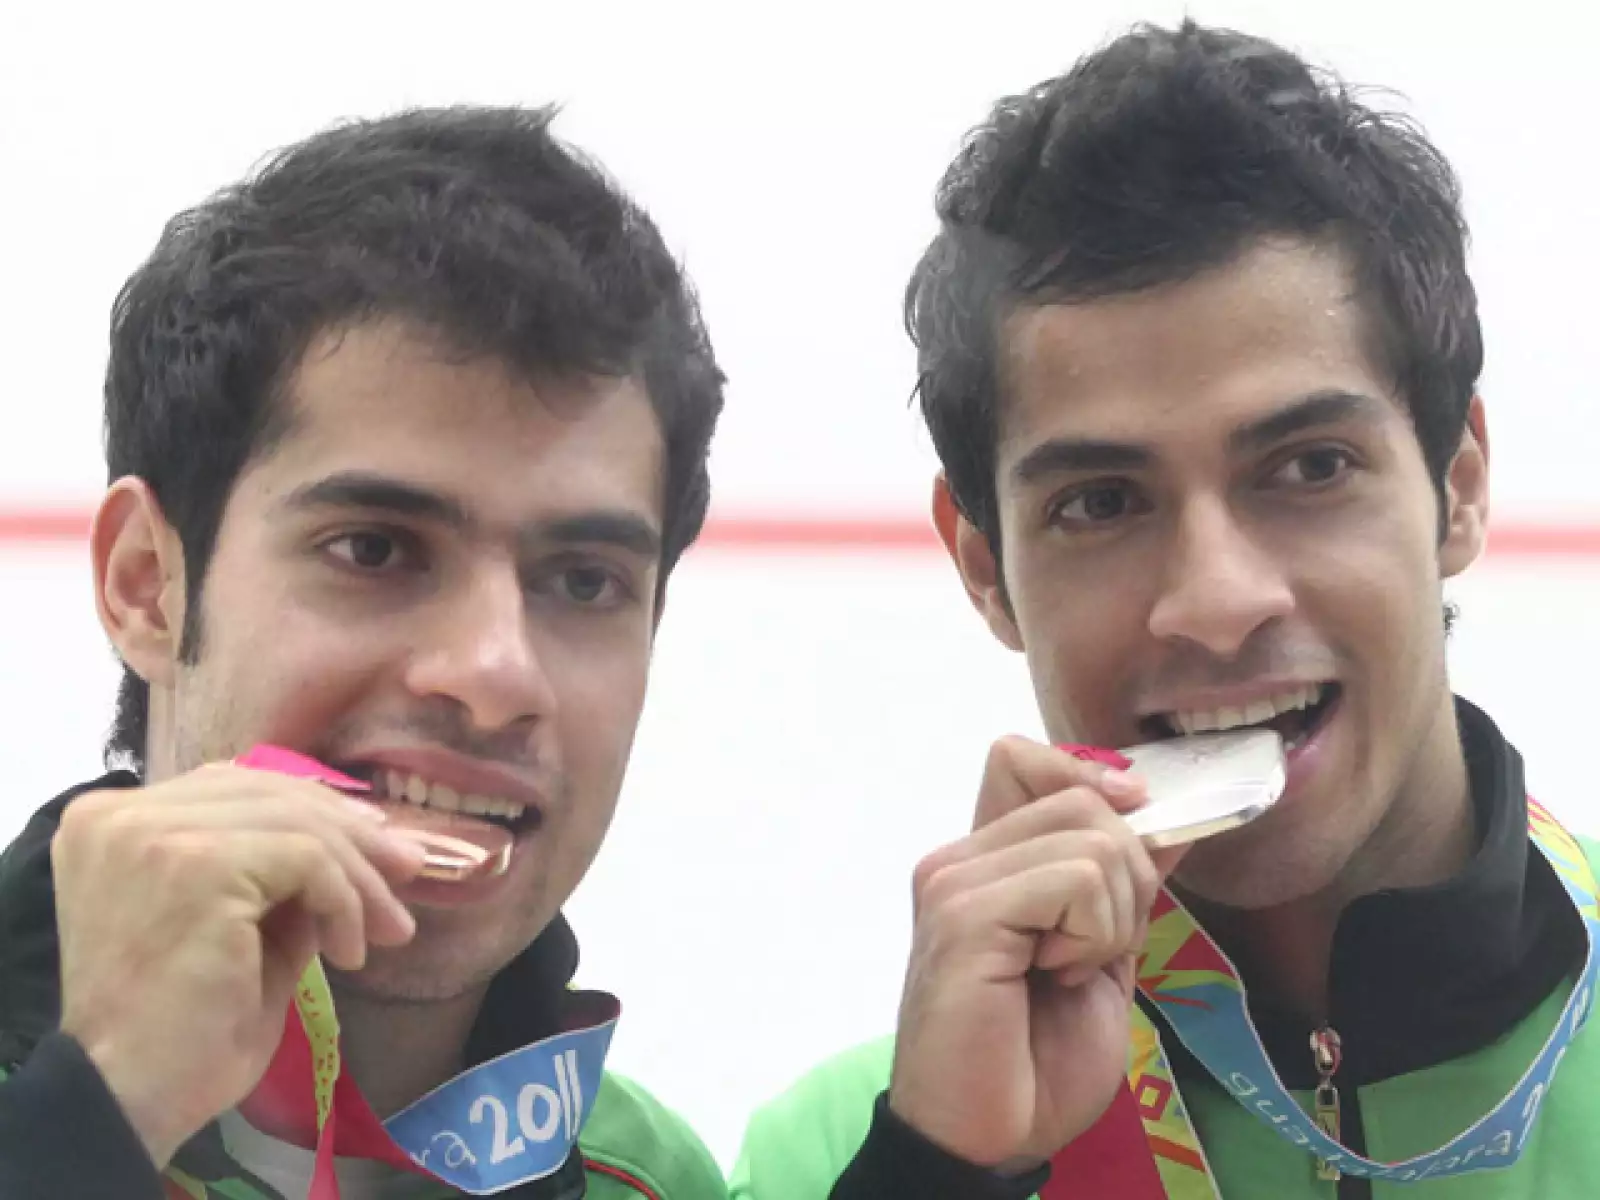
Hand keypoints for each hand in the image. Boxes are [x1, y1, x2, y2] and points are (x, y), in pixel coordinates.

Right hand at [52, 763, 426, 1167]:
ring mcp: (154, 832)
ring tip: (389, 929)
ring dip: (359, 878)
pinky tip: (349, 953)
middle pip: (271, 795)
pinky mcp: (197, 863)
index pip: (237, 788)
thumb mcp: (236, 930)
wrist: (131, 1100)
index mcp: (112, 821)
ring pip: (298, 823)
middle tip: (409, 874)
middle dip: (354, 837)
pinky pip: (307, 859)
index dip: (316, 810)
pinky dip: (345, 902)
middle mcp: (122, 812)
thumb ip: (278, 879)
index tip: (378, 843)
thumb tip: (359, 850)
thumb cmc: (178, 1032)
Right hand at [886, 736, 1187, 1170]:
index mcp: (982, 862)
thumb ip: (1121, 886)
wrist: (988, 1138)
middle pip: (1081, 797)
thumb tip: (1167, 818)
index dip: (1091, 779)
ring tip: (1067, 971)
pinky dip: (1093, 934)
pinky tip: (1054, 977)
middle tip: (1095, 948)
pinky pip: (1076, 881)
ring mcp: (955, 881)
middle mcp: (959, 858)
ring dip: (1113, 916)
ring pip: (1092, 838)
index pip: (1024, 759)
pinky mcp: (965, 913)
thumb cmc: (1036, 1062)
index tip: (1134, 832)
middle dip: (1129, 871)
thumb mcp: (1102, 955)